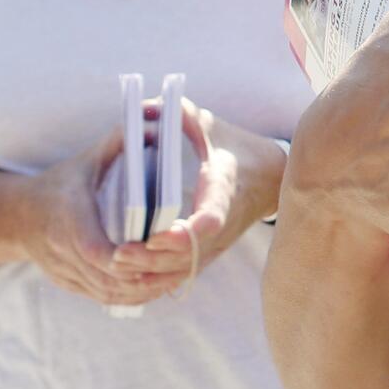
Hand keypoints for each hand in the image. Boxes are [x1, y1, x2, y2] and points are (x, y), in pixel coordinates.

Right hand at [21, 130, 179, 306]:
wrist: (20, 214)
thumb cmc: (65, 180)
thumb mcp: (90, 157)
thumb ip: (121, 139)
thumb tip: (155, 116)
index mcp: (68, 217)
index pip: (95, 248)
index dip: (124, 256)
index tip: (153, 250)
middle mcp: (62, 249)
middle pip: (107, 276)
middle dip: (145, 274)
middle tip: (182, 267)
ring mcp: (64, 271)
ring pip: (108, 292)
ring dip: (143, 289)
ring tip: (177, 277)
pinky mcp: (69, 283)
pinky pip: (103, 297)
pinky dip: (132, 295)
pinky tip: (156, 286)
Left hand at [109, 98, 284, 287]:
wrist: (270, 177)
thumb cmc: (233, 146)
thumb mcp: (208, 124)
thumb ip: (176, 114)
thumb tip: (143, 108)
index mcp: (222, 188)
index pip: (211, 218)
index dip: (188, 232)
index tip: (157, 237)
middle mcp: (222, 223)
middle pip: (189, 255)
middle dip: (153, 258)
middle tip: (118, 255)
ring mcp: (216, 243)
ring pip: (184, 270)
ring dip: (151, 274)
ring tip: (117, 265)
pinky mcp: (208, 254)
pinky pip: (183, 276)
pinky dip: (157, 281)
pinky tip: (130, 278)